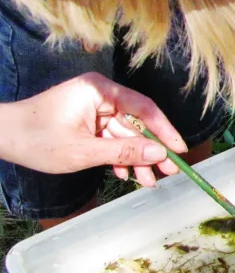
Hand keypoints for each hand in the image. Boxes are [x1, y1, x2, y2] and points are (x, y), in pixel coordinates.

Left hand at [0, 73, 185, 186]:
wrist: (1, 138)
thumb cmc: (37, 139)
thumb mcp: (84, 151)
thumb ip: (124, 152)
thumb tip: (160, 154)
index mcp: (100, 90)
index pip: (143, 108)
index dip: (164, 130)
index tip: (178, 151)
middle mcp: (101, 95)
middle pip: (137, 123)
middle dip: (151, 150)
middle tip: (169, 171)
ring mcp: (95, 108)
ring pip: (125, 134)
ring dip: (136, 158)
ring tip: (149, 182)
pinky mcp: (89, 122)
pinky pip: (112, 138)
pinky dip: (119, 156)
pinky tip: (126, 175)